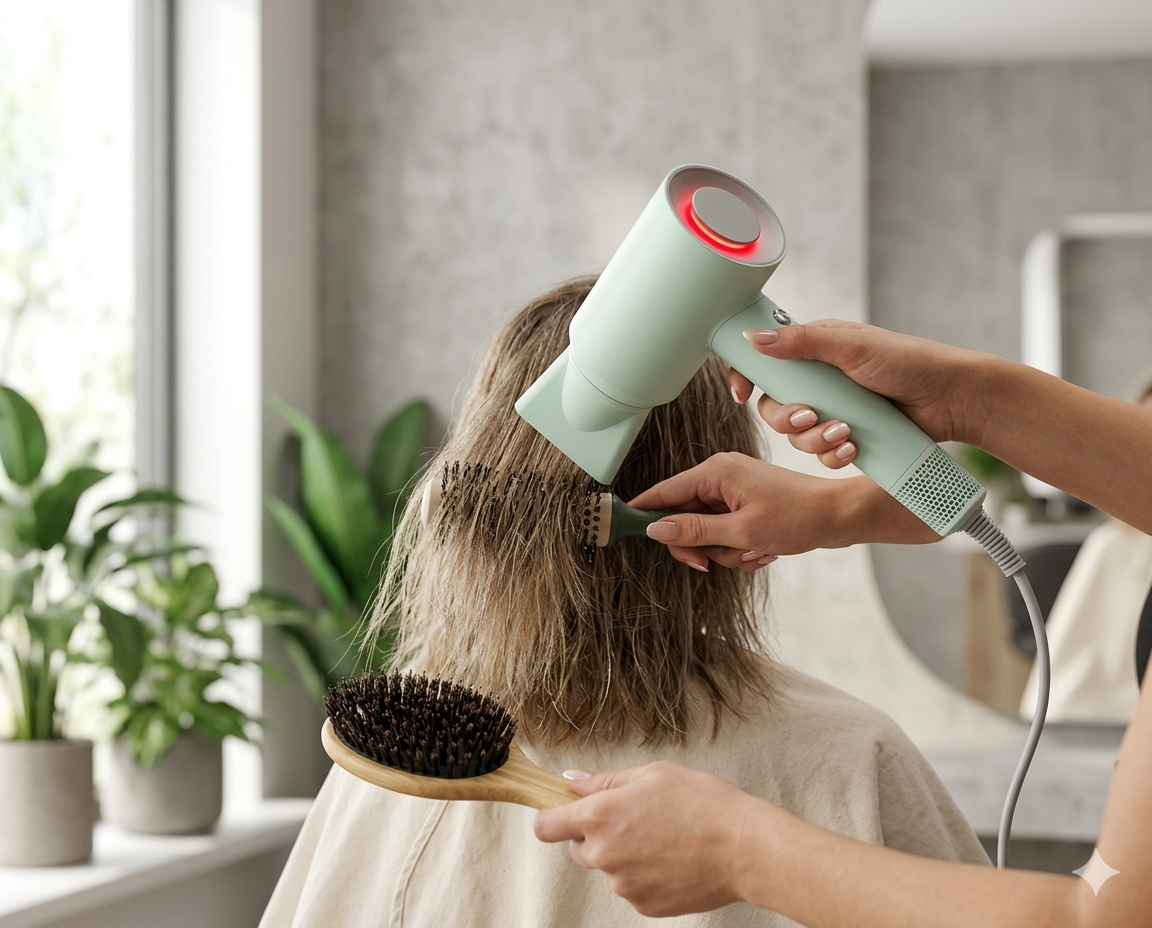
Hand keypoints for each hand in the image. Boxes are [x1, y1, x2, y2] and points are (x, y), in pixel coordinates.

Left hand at [533, 761, 761, 917]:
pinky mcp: (643, 906)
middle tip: (636, 819)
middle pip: (579, 848)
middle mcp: (604, 854)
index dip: (551, 818)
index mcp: (600, 816)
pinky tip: (674, 859)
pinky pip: (632, 887)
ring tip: (665, 838)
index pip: (546, 826)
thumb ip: (605, 781)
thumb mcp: (653, 774)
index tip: (564, 813)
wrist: (744, 848)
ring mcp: (623, 885)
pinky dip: (645, 875)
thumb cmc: (703, 803)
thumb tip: (572, 781)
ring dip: (625, 855)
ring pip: (609, 868)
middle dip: (597, 835)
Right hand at [629, 452, 935, 569]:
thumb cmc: (796, 518)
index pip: (664, 493)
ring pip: (705, 530)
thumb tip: (655, 529)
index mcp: (715, 472)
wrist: (839, 517)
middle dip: (697, 545)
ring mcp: (733, 489)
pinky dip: (738, 547)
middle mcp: (720, 475)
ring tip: (753, 552)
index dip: (645, 514)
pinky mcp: (745, 502)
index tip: (621, 529)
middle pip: (682, 516)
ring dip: (725, 551)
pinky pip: (725, 531)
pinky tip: (762, 550)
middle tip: (709, 564)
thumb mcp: (741, 531)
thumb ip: (695, 531)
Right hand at [728, 319, 985, 468]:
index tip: (741, 393)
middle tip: (808, 417)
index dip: (747, 376)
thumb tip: (753, 338)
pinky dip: (834, 455)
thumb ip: (800, 343)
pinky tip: (854, 448)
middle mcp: (820, 380)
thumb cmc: (909, 361)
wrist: (952, 398)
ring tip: (845, 435)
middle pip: (774, 406)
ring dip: (815, 440)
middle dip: (787, 419)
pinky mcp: (849, 436)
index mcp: (815, 350)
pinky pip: (823, 454)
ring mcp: (834, 410)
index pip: (765, 361)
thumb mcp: (851, 347)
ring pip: (797, 435)